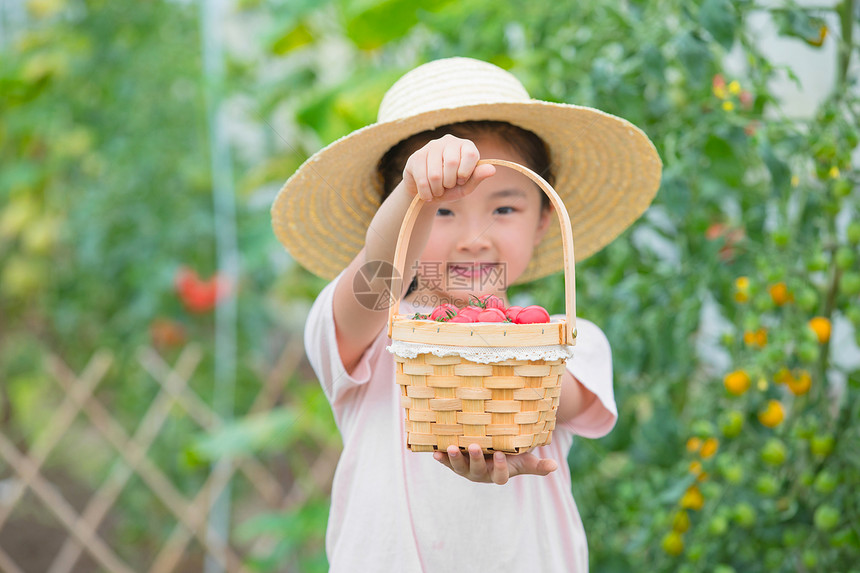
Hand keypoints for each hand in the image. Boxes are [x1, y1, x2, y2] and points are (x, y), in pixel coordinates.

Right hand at [401, 134, 495, 201]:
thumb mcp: (466, 186)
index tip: (461, 180)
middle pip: (452, 162)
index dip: (466, 172)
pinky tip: (427, 193)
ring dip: (437, 189)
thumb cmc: (450, 188)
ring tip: (437, 191)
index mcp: (465, 146)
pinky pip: (422, 178)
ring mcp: (431, 146)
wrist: (427, 192)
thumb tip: (492, 169)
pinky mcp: (416, 156)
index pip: (470, 154)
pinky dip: (426, 192)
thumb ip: (477, 177)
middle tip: (448, 186)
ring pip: (435, 174)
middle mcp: (448, 141)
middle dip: (450, 182)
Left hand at [432, 443, 557, 484]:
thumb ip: (538, 466)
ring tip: (452, 448)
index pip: (499, 476)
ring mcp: (466, 469)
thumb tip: (555, 467)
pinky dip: (440, 458)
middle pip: (476, 471)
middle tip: (474, 446)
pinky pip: (446, 462)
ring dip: (454, 458)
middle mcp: (480, 474)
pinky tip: (434, 452)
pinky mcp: (454, 462)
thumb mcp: (524, 460)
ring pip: (459, 467)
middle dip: (474, 459)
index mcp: (498, 474)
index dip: (499, 467)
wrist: (491, 451)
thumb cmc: (510, 455)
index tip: (500, 455)